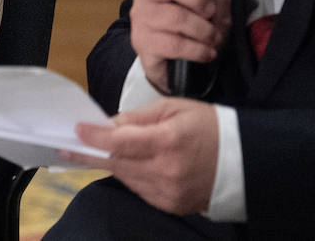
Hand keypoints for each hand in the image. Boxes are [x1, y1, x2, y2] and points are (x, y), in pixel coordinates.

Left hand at [65, 97, 218, 214]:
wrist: (245, 161)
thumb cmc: (208, 126)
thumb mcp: (174, 108)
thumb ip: (138, 117)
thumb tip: (109, 125)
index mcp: (168, 141)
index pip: (120, 142)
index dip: (94, 138)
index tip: (77, 131)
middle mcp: (167, 170)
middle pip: (117, 163)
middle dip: (93, 153)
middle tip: (69, 146)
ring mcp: (169, 192)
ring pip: (125, 177)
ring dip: (112, 163)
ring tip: (99, 151)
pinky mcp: (171, 205)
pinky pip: (139, 189)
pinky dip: (130, 175)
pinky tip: (130, 164)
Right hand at [130, 0, 231, 91]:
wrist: (179, 65)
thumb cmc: (194, 25)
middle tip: (211, 11)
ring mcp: (141, 18)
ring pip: (175, 17)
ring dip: (203, 30)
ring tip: (211, 37)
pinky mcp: (143, 43)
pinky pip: (174, 44)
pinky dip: (198, 50)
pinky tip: (206, 52)